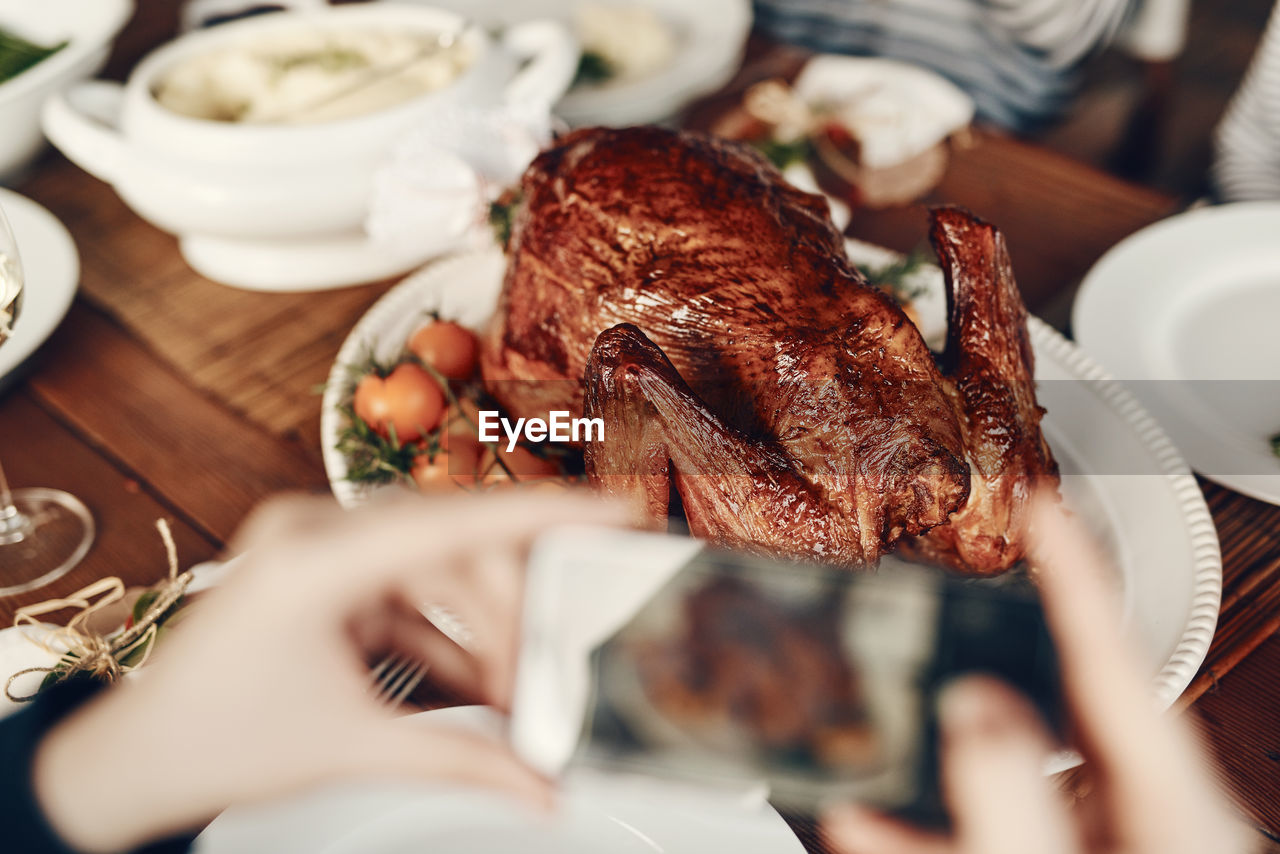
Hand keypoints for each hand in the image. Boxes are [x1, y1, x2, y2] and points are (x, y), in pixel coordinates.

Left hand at [33, 490, 626, 853]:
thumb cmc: (212, 742)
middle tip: (551, 667)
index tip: (612, 510)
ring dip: (480, 633)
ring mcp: (315, 549)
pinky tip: (477, 685)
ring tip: (515, 692)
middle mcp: (314, 533)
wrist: (136, 762)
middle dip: (509, 613)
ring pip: (437, 572)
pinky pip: (408, 594)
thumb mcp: (353, 746)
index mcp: (314, 558)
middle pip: (454, 549)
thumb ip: (462, 758)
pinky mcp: (321, 575)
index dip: (543, 514)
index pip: (455, 522)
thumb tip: (540, 782)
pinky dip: (446, 639)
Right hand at [823, 495, 1252, 853]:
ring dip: (940, 754)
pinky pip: (1001, 817)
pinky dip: (933, 820)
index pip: (1111, 657)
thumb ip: (1012, 802)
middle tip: (955, 587)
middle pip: (1062, 695)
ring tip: (877, 730)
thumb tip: (969, 707)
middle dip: (993, 643)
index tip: (1044, 502)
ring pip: (1019, 763)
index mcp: (1170, 805)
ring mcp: (1114, 834)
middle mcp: (1147, 809)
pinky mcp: (1078, 853)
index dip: (1074, 570)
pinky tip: (866, 820)